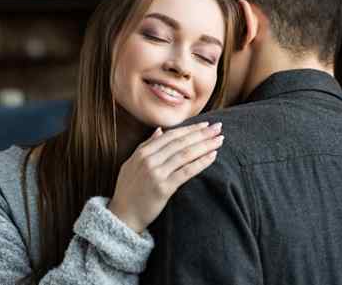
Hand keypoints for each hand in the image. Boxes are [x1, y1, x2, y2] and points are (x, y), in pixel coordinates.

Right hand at [108, 121, 223, 233]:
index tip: (205, 124)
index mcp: (142, 152)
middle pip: (181, 142)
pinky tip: (213, 156)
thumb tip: (160, 130)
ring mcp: (156, 173)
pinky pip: (186, 172)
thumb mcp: (132, 164)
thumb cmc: (128, 191)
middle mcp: (149, 160)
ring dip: (205, 145)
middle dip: (201, 133)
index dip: (190, 128)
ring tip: (219, 140)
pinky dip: (201, 162)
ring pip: (185, 154)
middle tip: (218, 127)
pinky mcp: (163, 188)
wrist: (122, 217)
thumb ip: (146, 146)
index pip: (171, 135)